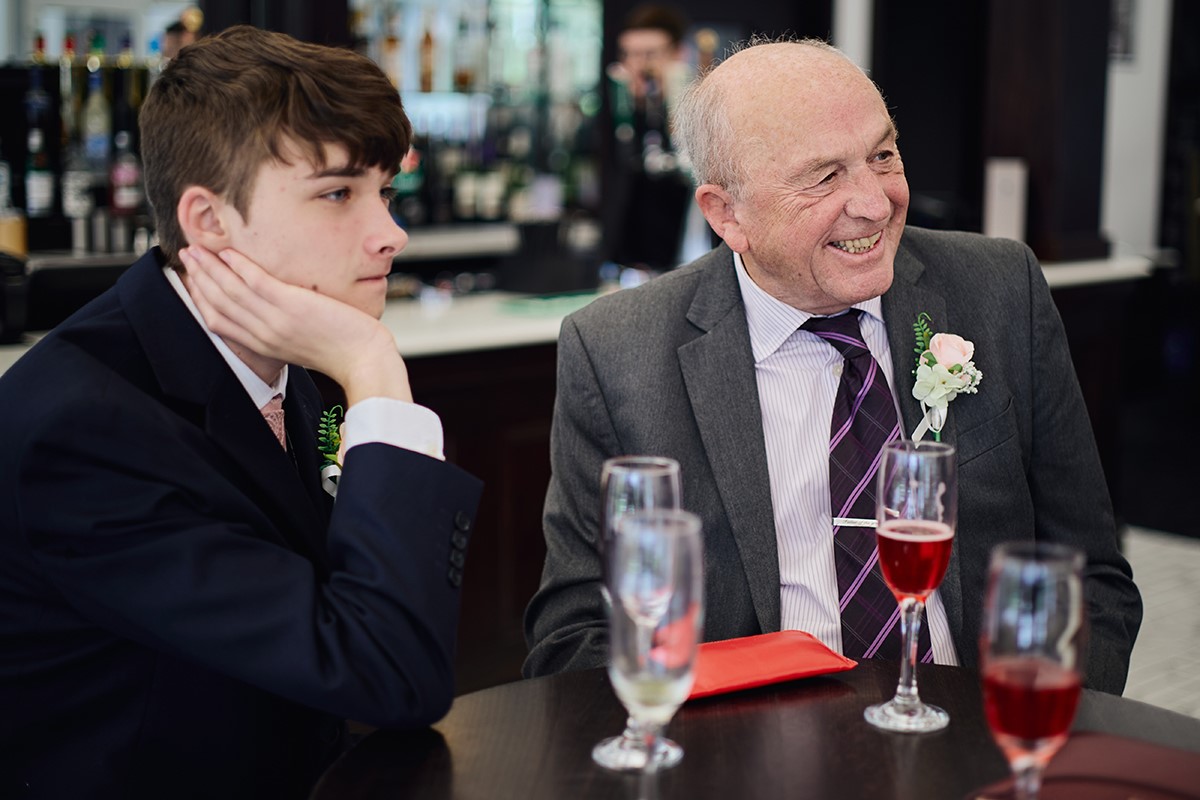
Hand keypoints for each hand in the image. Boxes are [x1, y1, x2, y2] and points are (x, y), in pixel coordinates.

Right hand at [180, 245, 412, 404]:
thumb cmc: (344, 352)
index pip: (220, 322)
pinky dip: (239, 267)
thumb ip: (285, 330)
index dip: (202, 298)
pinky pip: (256, 283)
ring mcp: (276, 321)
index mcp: (264, 346)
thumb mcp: (303, 343)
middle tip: (186, 255)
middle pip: (219, 304)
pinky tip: (228, 252)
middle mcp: (264, 334)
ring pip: (231, 291)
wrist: (365, 360)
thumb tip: (281, 316)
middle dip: (198, 278)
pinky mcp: (292, 307)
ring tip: (196, 248)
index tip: (192, 279)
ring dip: (210, 268)